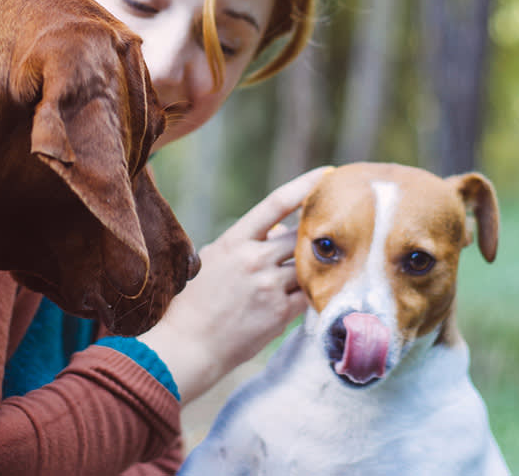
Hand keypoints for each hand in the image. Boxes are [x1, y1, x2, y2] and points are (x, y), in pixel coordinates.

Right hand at [137, 166, 330, 404]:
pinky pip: (309, 294)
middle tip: (330, 232)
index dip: (305, 185)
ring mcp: (268, 285)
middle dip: (312, 235)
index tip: (328, 174)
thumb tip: (282, 231)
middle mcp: (253, 259)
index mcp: (234, 240)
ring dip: (314, 266)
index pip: (276, 203)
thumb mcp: (213, 260)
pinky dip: (314, 291)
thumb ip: (246, 243)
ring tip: (323, 266)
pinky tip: (318, 291)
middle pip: (299, 236)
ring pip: (307, 265)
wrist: (189, 345)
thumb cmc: (195, 302)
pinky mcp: (280, 313)